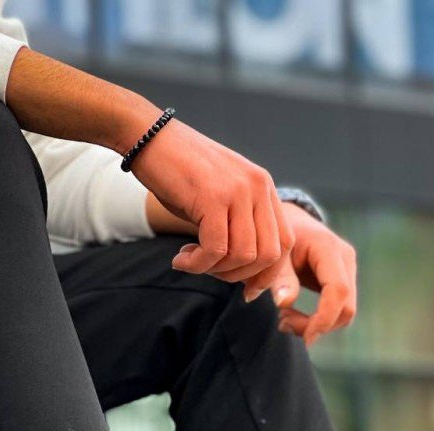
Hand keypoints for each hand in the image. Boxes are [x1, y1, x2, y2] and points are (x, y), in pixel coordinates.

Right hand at [132, 119, 292, 283]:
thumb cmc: (178, 173)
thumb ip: (239, 227)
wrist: (147, 137)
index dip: (268, 274)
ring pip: (243, 256)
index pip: (285, 243)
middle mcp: (257, 187)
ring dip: (215, 270)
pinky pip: (216, 250)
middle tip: (211, 271)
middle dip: (240, 276)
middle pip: (269, 255)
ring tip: (191, 262)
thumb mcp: (220, 198)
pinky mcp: (213, 197)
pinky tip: (180, 260)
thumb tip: (248, 275)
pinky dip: (198, 265)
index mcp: (264, 187)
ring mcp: (237, 190)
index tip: (246, 290)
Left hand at [243, 204, 356, 346]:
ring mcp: (348, 269)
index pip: (338, 290)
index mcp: (328, 249)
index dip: (324, 318)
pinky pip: (339, 309)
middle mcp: (345, 258)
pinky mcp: (344, 279)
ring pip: (345, 312)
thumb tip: (284, 303)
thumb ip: (280, 277)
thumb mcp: (274, 255)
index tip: (304, 338)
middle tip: (282, 324)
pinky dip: (319, 320)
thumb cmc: (276, 237)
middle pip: (346, 307)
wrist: (286, 221)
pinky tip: (292, 316)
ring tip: (284, 319)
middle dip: (318, 326)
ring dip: (317, 326)